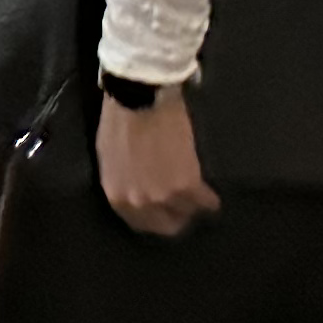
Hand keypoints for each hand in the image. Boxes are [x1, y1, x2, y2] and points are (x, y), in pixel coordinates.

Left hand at [95, 91, 218, 238]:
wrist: (139, 97)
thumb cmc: (119, 119)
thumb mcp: (109, 156)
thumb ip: (121, 179)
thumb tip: (134, 189)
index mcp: (117, 196)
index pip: (139, 224)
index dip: (155, 220)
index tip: (165, 215)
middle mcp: (139, 203)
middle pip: (164, 225)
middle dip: (176, 218)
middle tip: (186, 210)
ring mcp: (164, 196)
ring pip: (187, 212)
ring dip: (194, 207)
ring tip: (201, 201)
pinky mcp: (187, 184)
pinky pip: (205, 200)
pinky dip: (210, 200)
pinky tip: (213, 198)